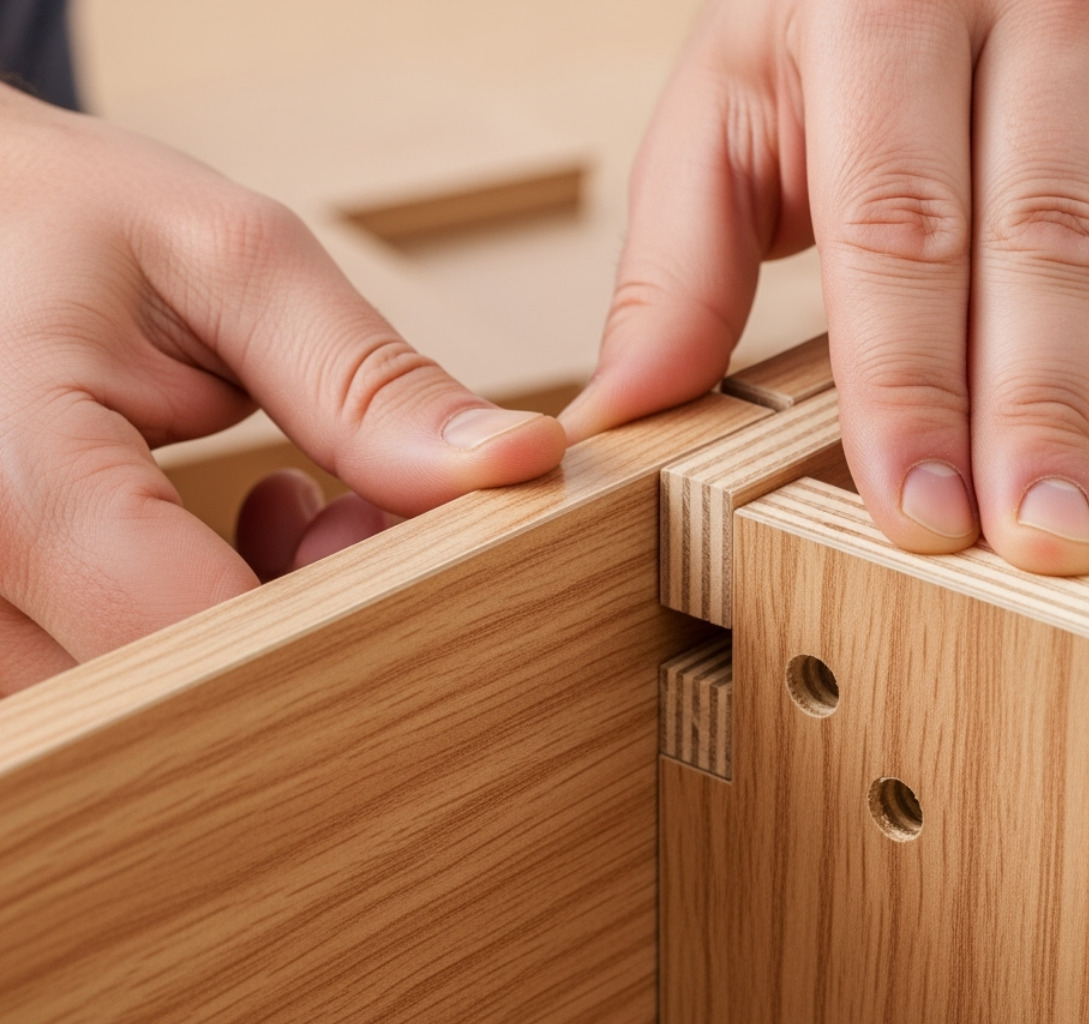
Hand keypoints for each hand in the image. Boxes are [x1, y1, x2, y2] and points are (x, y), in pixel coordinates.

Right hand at [0, 86, 565, 692]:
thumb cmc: (64, 221)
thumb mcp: (232, 266)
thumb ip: (367, 384)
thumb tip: (516, 463)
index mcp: (8, 477)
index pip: (206, 636)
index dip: (344, 609)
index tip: (401, 533)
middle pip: (187, 688)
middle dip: (313, 615)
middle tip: (352, 510)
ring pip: (157, 700)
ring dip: (261, 625)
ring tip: (287, 504)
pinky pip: (117, 682)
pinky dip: (205, 628)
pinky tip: (230, 537)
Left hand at [561, 0, 1088, 573]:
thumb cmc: (834, 23)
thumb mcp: (729, 106)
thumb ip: (680, 260)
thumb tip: (626, 415)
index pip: (900, 220)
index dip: (909, 379)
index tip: (917, 513)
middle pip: (1046, 244)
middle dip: (1034, 417)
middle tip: (1025, 554)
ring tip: (1069, 544)